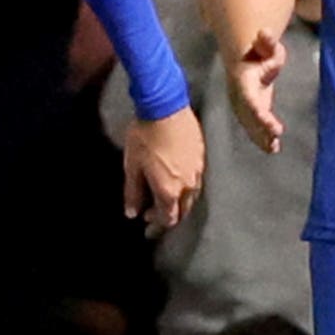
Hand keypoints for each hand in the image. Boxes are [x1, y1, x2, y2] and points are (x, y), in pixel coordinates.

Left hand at [122, 108, 205, 228]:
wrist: (165, 106)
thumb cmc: (145, 137)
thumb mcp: (132, 167)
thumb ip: (133, 193)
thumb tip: (132, 213)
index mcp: (170, 191)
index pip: (167, 219)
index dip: (156, 226)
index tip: (147, 227)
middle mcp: (188, 185)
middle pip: (182, 211)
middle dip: (169, 217)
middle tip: (154, 216)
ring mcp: (198, 170)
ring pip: (191, 196)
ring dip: (178, 202)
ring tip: (164, 198)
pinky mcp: (202, 155)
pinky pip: (195, 180)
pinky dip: (185, 187)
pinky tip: (176, 179)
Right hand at [221, 30, 285, 153]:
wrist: (246, 62)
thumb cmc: (259, 53)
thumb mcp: (266, 45)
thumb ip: (267, 42)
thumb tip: (265, 32)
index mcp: (243, 82)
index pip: (250, 99)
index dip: (258, 112)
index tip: (269, 121)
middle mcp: (241, 98)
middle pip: (249, 116)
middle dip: (260, 127)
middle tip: (274, 135)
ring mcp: (244, 107)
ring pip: (251, 125)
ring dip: (261, 137)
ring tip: (273, 147)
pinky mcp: (251, 114)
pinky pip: (255, 129)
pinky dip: (262, 139)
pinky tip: (273, 149)